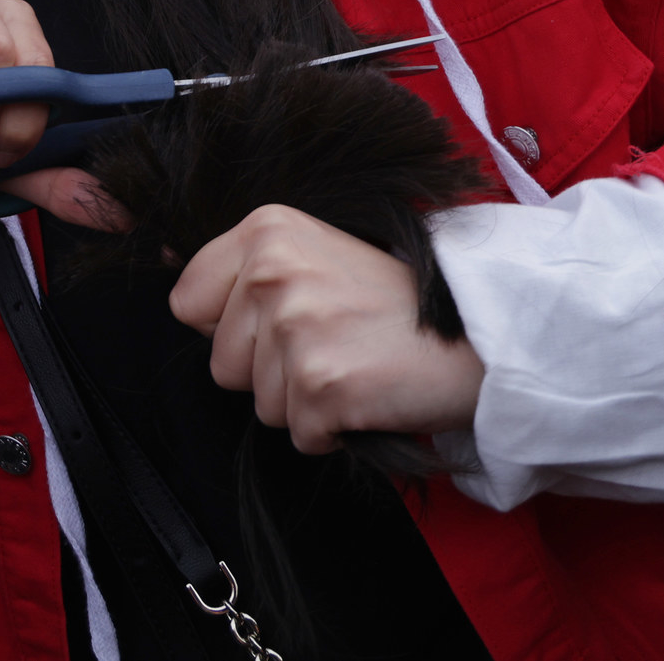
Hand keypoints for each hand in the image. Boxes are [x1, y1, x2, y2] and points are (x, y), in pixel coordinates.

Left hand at [171, 205, 485, 452]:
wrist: (482, 332)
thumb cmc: (399, 301)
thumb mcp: (316, 254)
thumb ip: (251, 273)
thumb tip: (181, 301)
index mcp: (266, 229)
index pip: (186, 302)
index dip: (230, 328)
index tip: (283, 320)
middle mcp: (272, 271)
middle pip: (222, 364)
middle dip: (271, 372)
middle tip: (336, 342)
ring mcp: (296, 328)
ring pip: (260, 405)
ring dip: (306, 401)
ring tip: (357, 363)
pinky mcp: (322, 385)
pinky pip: (301, 435)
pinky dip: (335, 429)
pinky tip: (371, 391)